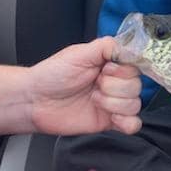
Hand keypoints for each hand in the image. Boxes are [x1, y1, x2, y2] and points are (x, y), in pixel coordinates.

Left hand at [27, 37, 141, 135]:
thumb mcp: (78, 53)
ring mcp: (113, 102)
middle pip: (136, 85)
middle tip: (95, 84)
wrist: (34, 101)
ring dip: (114, 103)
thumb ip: (106, 46)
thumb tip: (128, 46)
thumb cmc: (51, 75)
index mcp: (110, 63)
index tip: (107, 68)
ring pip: (135, 104)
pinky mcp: (109, 121)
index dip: (123, 68)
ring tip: (94, 99)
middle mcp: (114, 81)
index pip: (135, 64)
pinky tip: (112, 117)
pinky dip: (127, 122)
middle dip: (114, 86)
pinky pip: (133, 124)